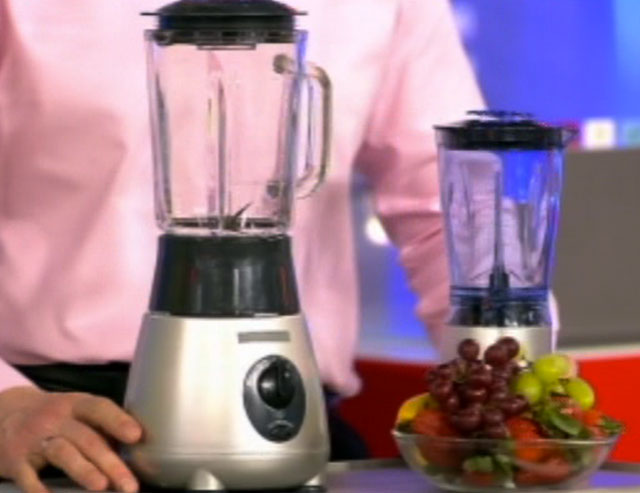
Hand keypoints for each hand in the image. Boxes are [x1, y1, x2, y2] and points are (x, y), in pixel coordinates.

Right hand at [0, 386, 141, 492]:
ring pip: (62, 453)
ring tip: (102, 486)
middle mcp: (55, 418)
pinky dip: (40, 490)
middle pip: (87, 439)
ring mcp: (34, 439)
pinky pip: (28, 477)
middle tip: (130, 483)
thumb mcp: (75, 410)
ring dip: (83, 470)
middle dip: (110, 462)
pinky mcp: (15, 460)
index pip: (99, 408)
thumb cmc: (54, 417)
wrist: (4, 415)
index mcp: (75, 404)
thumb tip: (136, 449)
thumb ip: (100, 425)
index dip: (118, 421)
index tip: (136, 436)